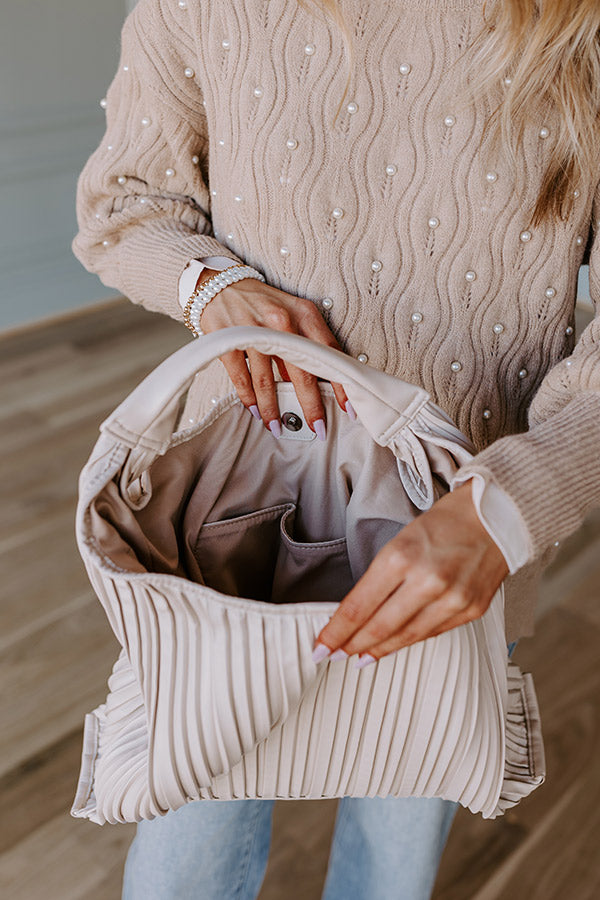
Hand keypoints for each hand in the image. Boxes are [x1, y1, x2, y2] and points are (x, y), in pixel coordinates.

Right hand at [197, 270, 352, 435]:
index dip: (341, 384)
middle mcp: (281, 321)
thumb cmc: (264, 303)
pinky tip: (256, 411)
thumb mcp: (294, 313)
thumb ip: (308, 342)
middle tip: (318, 428)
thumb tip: (323, 381)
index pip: (329, 353)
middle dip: (311, 406)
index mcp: (304, 314)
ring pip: (268, 381)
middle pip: (301, 372)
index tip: (349, 408)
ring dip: (273, 410)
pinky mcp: (228, 339)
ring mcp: (253, 330)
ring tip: (279, 427)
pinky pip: (241, 377)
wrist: (223, 284)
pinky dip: (249, 398)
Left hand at [312, 481, 509, 665]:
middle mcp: (427, 582)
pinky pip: (432, 634)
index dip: (336, 632)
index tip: (321, 646)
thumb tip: (358, 610)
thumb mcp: (401, 540)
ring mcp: (452, 600)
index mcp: (402, 557)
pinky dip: (409, 641)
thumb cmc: (446, 521)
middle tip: (333, 656)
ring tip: (359, 658)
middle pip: (378, 627)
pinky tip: (394, 645)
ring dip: (378, 650)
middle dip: (351, 646)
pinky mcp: (471, 611)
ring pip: (405, 636)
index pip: (358, 606)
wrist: (497, 516)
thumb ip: (381, 576)